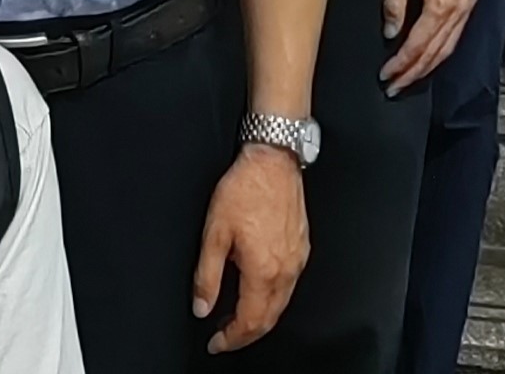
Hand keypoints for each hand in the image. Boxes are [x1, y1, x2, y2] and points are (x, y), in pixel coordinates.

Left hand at [192, 142, 307, 351]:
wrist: (273, 160)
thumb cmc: (245, 188)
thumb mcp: (215, 231)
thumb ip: (206, 275)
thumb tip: (202, 306)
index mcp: (263, 271)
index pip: (249, 322)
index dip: (230, 339)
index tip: (215, 343)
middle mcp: (286, 271)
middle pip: (268, 320)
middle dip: (245, 335)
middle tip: (224, 336)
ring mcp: (297, 261)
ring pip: (281, 306)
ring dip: (259, 319)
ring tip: (236, 317)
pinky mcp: (302, 249)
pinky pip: (289, 287)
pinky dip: (272, 300)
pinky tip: (257, 292)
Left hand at [380, 0, 477, 89]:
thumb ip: (395, 3)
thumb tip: (390, 31)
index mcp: (441, 6)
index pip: (418, 46)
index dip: (401, 64)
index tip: (386, 75)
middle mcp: (458, 12)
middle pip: (435, 54)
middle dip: (414, 74)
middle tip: (394, 87)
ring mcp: (467, 8)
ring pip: (447, 49)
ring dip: (428, 67)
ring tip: (409, 78)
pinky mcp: (469, 1)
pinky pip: (455, 36)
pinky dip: (441, 51)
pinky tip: (430, 56)